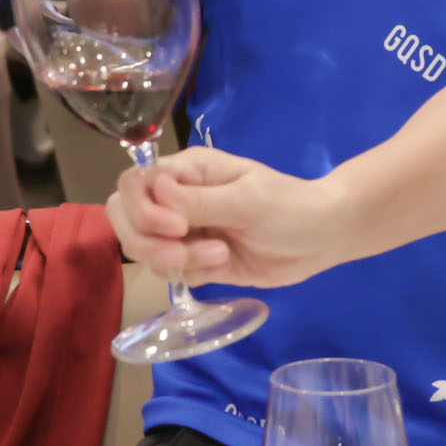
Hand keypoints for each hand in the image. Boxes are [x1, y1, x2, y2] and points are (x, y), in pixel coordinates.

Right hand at [109, 143, 345, 286]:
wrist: (320, 238)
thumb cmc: (289, 207)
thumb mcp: (248, 200)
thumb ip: (199, 201)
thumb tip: (156, 188)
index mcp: (187, 171)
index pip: (134, 182)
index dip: (143, 209)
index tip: (177, 227)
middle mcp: (176, 198)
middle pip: (124, 216)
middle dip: (147, 240)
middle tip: (183, 251)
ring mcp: (183, 231)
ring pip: (144, 248)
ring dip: (176, 260)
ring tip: (219, 256)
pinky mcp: (194, 260)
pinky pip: (167, 271)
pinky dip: (188, 274)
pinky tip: (222, 265)